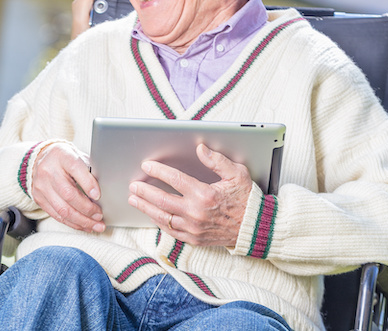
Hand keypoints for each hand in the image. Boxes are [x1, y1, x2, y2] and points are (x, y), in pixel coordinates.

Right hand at [32, 144, 105, 232]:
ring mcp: (41, 185)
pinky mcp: (38, 198)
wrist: (42, 158)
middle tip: (100, 216)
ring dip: (81, 221)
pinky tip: (83, 225)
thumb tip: (104, 189)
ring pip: (62, 209)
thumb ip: (89, 170)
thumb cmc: (65, 158)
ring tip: (95, 225)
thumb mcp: (78, 156)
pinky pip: (56, 215)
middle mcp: (48, 170)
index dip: (87, 183)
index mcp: (62, 155)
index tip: (98, 196)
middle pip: (68, 194)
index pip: (75, 168)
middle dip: (87, 209)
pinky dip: (72, 223)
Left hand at [70, 0, 124, 39]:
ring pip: (117, 1)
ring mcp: (105, 15)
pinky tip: (129, 12)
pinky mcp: (113, 23)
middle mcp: (96, 7)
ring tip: (129, 4)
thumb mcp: (80, 16)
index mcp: (87, 3)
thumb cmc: (82, 37)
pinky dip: (126, 9)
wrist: (91, 55)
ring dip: (124, 0)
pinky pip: (121, 11)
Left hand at [127, 143, 252, 246]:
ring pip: (162, 217)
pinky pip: (170, 230)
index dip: (158, 171)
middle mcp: (196, 212)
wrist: (253, 228)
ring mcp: (193, 228)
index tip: (147, 166)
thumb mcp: (237, 174)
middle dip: (144, 191)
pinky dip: (158, 221)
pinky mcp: (194, 239)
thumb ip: (217, 161)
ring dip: (146, 207)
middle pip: (162, 199)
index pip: (175, 179)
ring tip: (134, 199)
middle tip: (133, 185)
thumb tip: (200, 149)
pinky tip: (151, 214)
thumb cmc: (245, 199)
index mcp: (205, 194)